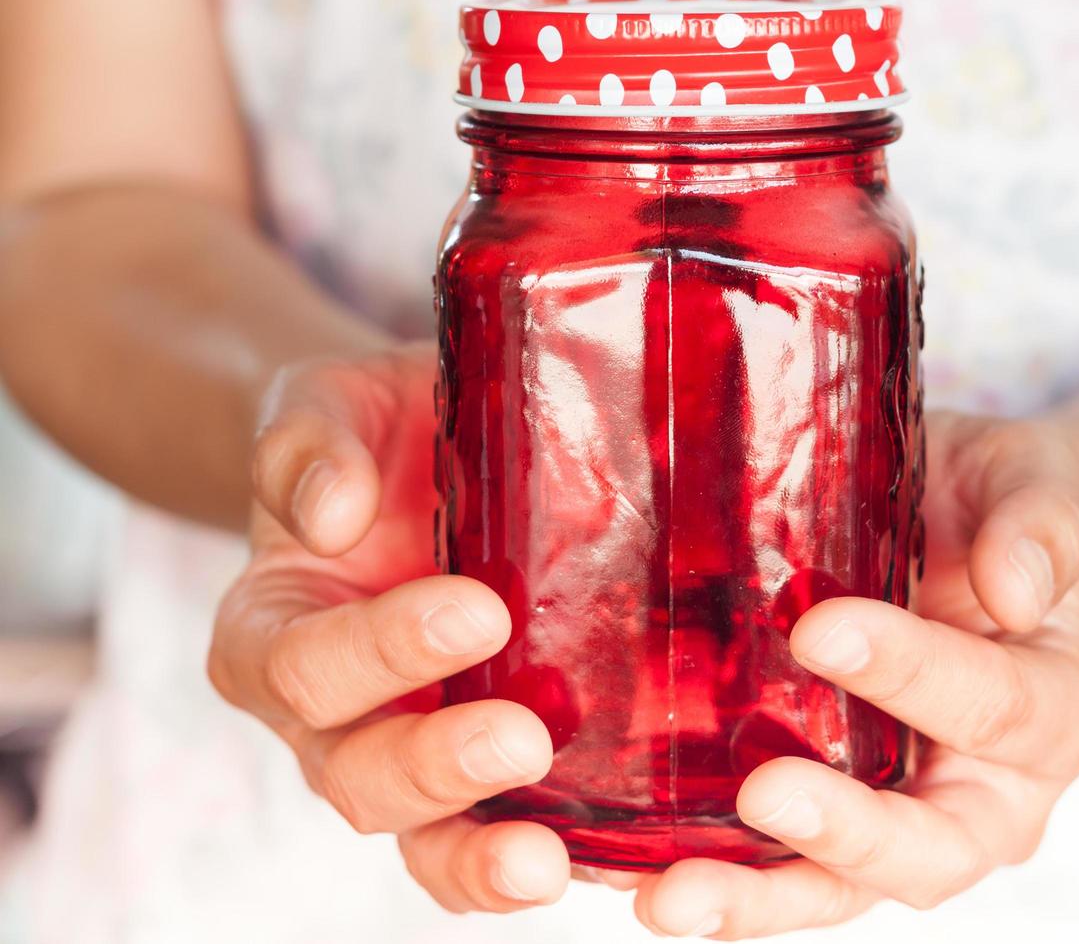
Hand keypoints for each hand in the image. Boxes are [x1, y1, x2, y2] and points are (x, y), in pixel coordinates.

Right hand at [207, 344, 573, 911]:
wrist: (423, 459)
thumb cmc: (371, 435)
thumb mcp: (327, 404)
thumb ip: (309, 445)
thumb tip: (333, 514)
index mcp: (275, 632)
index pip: (306, 666)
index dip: (382, 651)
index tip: (478, 610)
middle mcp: (332, 717)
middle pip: (358, 779)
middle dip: (437, 767)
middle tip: (523, 738)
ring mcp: (414, 750)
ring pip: (426, 839)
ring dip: (482, 856)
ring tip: (549, 860)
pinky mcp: (492, 766)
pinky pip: (508, 834)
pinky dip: (554, 855)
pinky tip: (615, 860)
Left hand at [625, 414, 1078, 937]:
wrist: (949, 530)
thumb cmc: (986, 504)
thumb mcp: (1030, 477)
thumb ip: (1041, 519)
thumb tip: (1016, 591)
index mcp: (1061, 710)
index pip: (996, 707)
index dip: (913, 675)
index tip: (817, 629)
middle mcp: (998, 793)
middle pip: (939, 848)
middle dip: (847, 832)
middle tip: (763, 796)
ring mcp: (913, 822)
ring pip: (849, 889)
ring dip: (763, 897)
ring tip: (674, 896)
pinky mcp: (835, 828)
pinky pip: (786, 871)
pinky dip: (726, 881)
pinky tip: (643, 876)